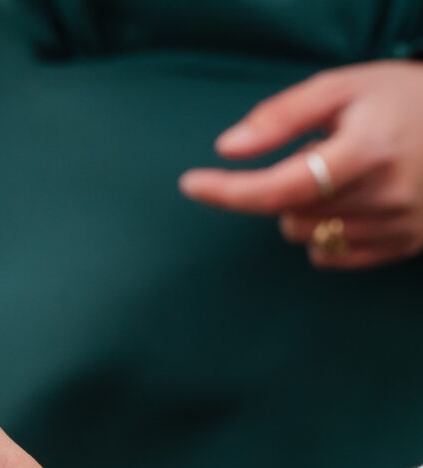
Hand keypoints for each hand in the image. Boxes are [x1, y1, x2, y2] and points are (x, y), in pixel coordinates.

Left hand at [179, 60, 422, 268]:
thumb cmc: (400, 99)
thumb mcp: (344, 87)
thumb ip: (282, 115)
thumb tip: (227, 149)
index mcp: (367, 150)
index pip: (279, 188)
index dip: (228, 191)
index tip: (190, 184)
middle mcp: (385, 195)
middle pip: (287, 214)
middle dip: (284, 186)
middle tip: (321, 153)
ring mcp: (398, 225)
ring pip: (305, 236)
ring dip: (305, 209)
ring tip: (345, 174)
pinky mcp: (406, 245)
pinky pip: (330, 256)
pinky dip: (324, 235)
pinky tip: (351, 203)